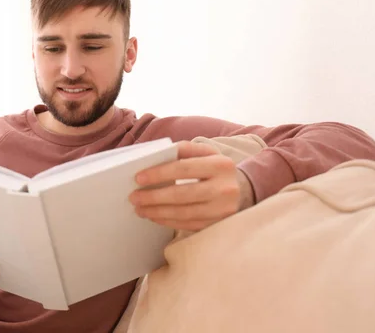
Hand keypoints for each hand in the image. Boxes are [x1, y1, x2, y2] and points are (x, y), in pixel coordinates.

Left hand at [129, 140, 254, 231]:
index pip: (184, 168)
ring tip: (140, 209)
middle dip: (154, 197)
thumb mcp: (205, 153)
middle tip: (134, 197)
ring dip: (157, 211)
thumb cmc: (213, 168)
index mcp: (221, 164)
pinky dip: (168, 221)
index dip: (159, 173)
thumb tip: (153, 157)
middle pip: (182, 194)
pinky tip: (155, 216)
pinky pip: (188, 224)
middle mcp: (225, 188)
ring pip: (183, 213)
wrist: (240, 189)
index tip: (138, 178)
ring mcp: (223, 209)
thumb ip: (184, 150)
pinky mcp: (218, 224)